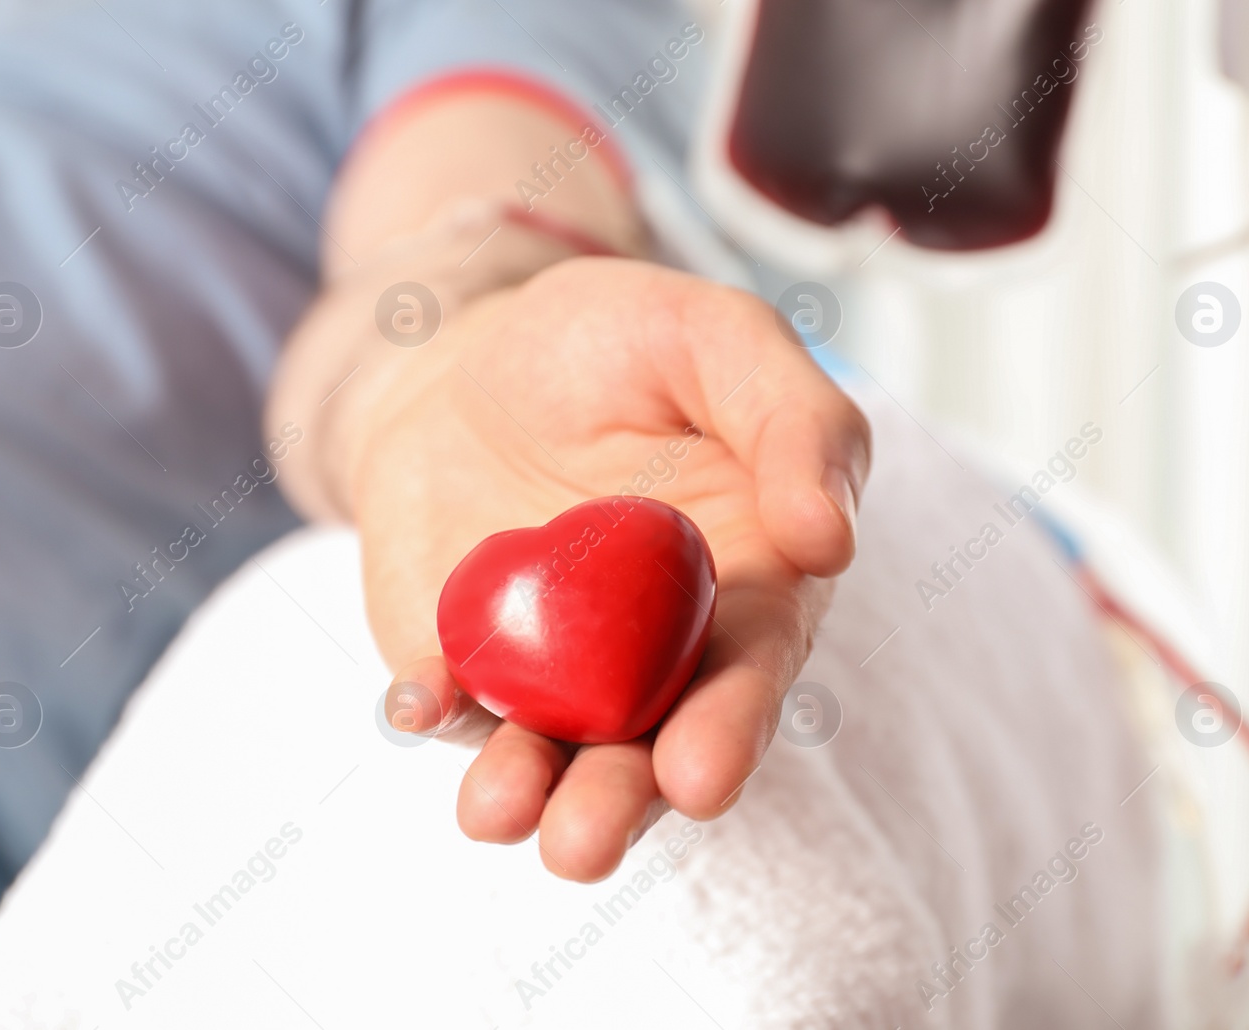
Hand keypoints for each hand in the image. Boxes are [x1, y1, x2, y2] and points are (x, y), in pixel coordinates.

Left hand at [333, 256, 869, 880]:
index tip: (698, 776)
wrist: (469, 346)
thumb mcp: (713, 337)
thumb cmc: (614, 340)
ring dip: (526, 793)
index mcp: (745, 591)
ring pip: (549, 754)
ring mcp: (552, 669)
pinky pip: (447, 700)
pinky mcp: (460, 660)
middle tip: (582, 841)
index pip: (748, 678)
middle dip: (618, 804)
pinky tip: (418, 703)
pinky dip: (432, 710)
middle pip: (645, 750)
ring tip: (500, 812)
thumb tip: (830, 542)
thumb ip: (795, 422)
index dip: (729, 732)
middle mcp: (654, 655)